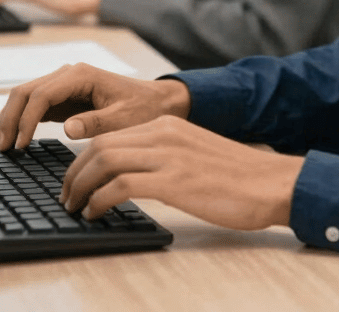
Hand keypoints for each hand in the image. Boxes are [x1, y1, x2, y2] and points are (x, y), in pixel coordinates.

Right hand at [0, 63, 191, 149]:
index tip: (21, 146)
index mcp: (82, 75)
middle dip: (11, 118)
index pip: (42, 95)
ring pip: (25, 95)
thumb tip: (67, 128)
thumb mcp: (124, 119)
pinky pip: (34, 104)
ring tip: (5, 146)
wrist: (157, 102)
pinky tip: (17, 139)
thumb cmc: (143, 108)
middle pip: (26, 91)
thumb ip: (96, 123)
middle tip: (4, 148)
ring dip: (12, 118)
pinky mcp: (63, 96)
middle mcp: (69, 74)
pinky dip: (22, 119)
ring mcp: (64, 84)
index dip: (27, 120)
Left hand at [60, 116, 303, 229]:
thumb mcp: (194, 154)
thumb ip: (164, 157)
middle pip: (99, 145)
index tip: (75, 181)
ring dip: (80, 187)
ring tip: (75, 208)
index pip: (110, 134)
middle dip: (73, 173)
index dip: (83, 159)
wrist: (271, 182)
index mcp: (168, 125)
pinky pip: (120, 185)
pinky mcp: (174, 180)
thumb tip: (132, 176)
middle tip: (67, 198)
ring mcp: (169, 155)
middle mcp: (164, 133)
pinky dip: (99, 200)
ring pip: (104, 160)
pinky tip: (96, 214)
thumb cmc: (237, 178)